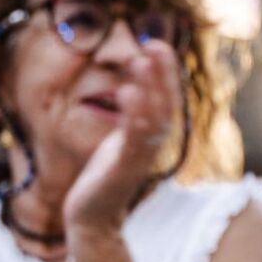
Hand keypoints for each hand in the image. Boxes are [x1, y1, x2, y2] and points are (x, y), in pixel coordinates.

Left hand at [62, 42, 182, 234]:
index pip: (167, 99)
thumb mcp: (120, 141)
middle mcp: (154, 145)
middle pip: (165, 104)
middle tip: (155, 44)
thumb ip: (131, 118)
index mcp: (154, 138)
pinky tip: (126, 91)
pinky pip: (133, 136)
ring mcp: (141, 156)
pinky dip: (133, 113)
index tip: (157, 44)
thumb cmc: (105, 178)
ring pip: (153, 118)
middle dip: (162, 74)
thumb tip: (132, 86)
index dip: (165, 72)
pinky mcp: (124, 167)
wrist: (93, 216)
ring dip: (149, 88)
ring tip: (141, 61)